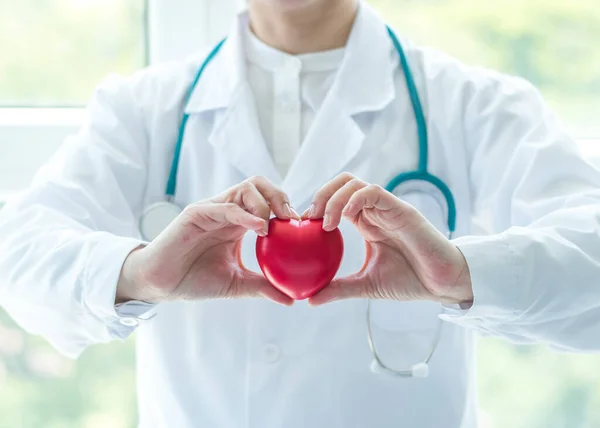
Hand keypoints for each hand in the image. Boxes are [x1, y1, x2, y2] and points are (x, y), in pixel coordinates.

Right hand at [116, 176, 296, 305]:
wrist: (161, 284)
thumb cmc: (194, 280)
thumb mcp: (235, 284)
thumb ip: (261, 286)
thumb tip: (291, 299)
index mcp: (239, 223)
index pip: (268, 202)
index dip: (287, 209)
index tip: (304, 227)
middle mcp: (228, 211)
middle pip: (260, 186)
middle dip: (280, 197)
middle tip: (292, 219)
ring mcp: (213, 209)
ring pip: (246, 188)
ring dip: (265, 202)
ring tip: (275, 224)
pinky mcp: (196, 213)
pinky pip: (225, 206)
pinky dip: (246, 213)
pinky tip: (260, 228)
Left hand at [303, 173, 472, 305]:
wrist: (441, 285)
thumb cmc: (410, 281)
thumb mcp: (366, 285)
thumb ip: (339, 288)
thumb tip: (310, 300)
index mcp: (366, 223)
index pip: (335, 201)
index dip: (316, 208)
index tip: (301, 227)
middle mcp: (374, 211)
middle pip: (341, 184)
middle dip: (320, 195)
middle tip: (308, 219)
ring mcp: (387, 208)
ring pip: (354, 184)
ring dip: (333, 198)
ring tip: (325, 222)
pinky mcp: (400, 210)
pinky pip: (373, 192)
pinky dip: (353, 199)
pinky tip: (344, 217)